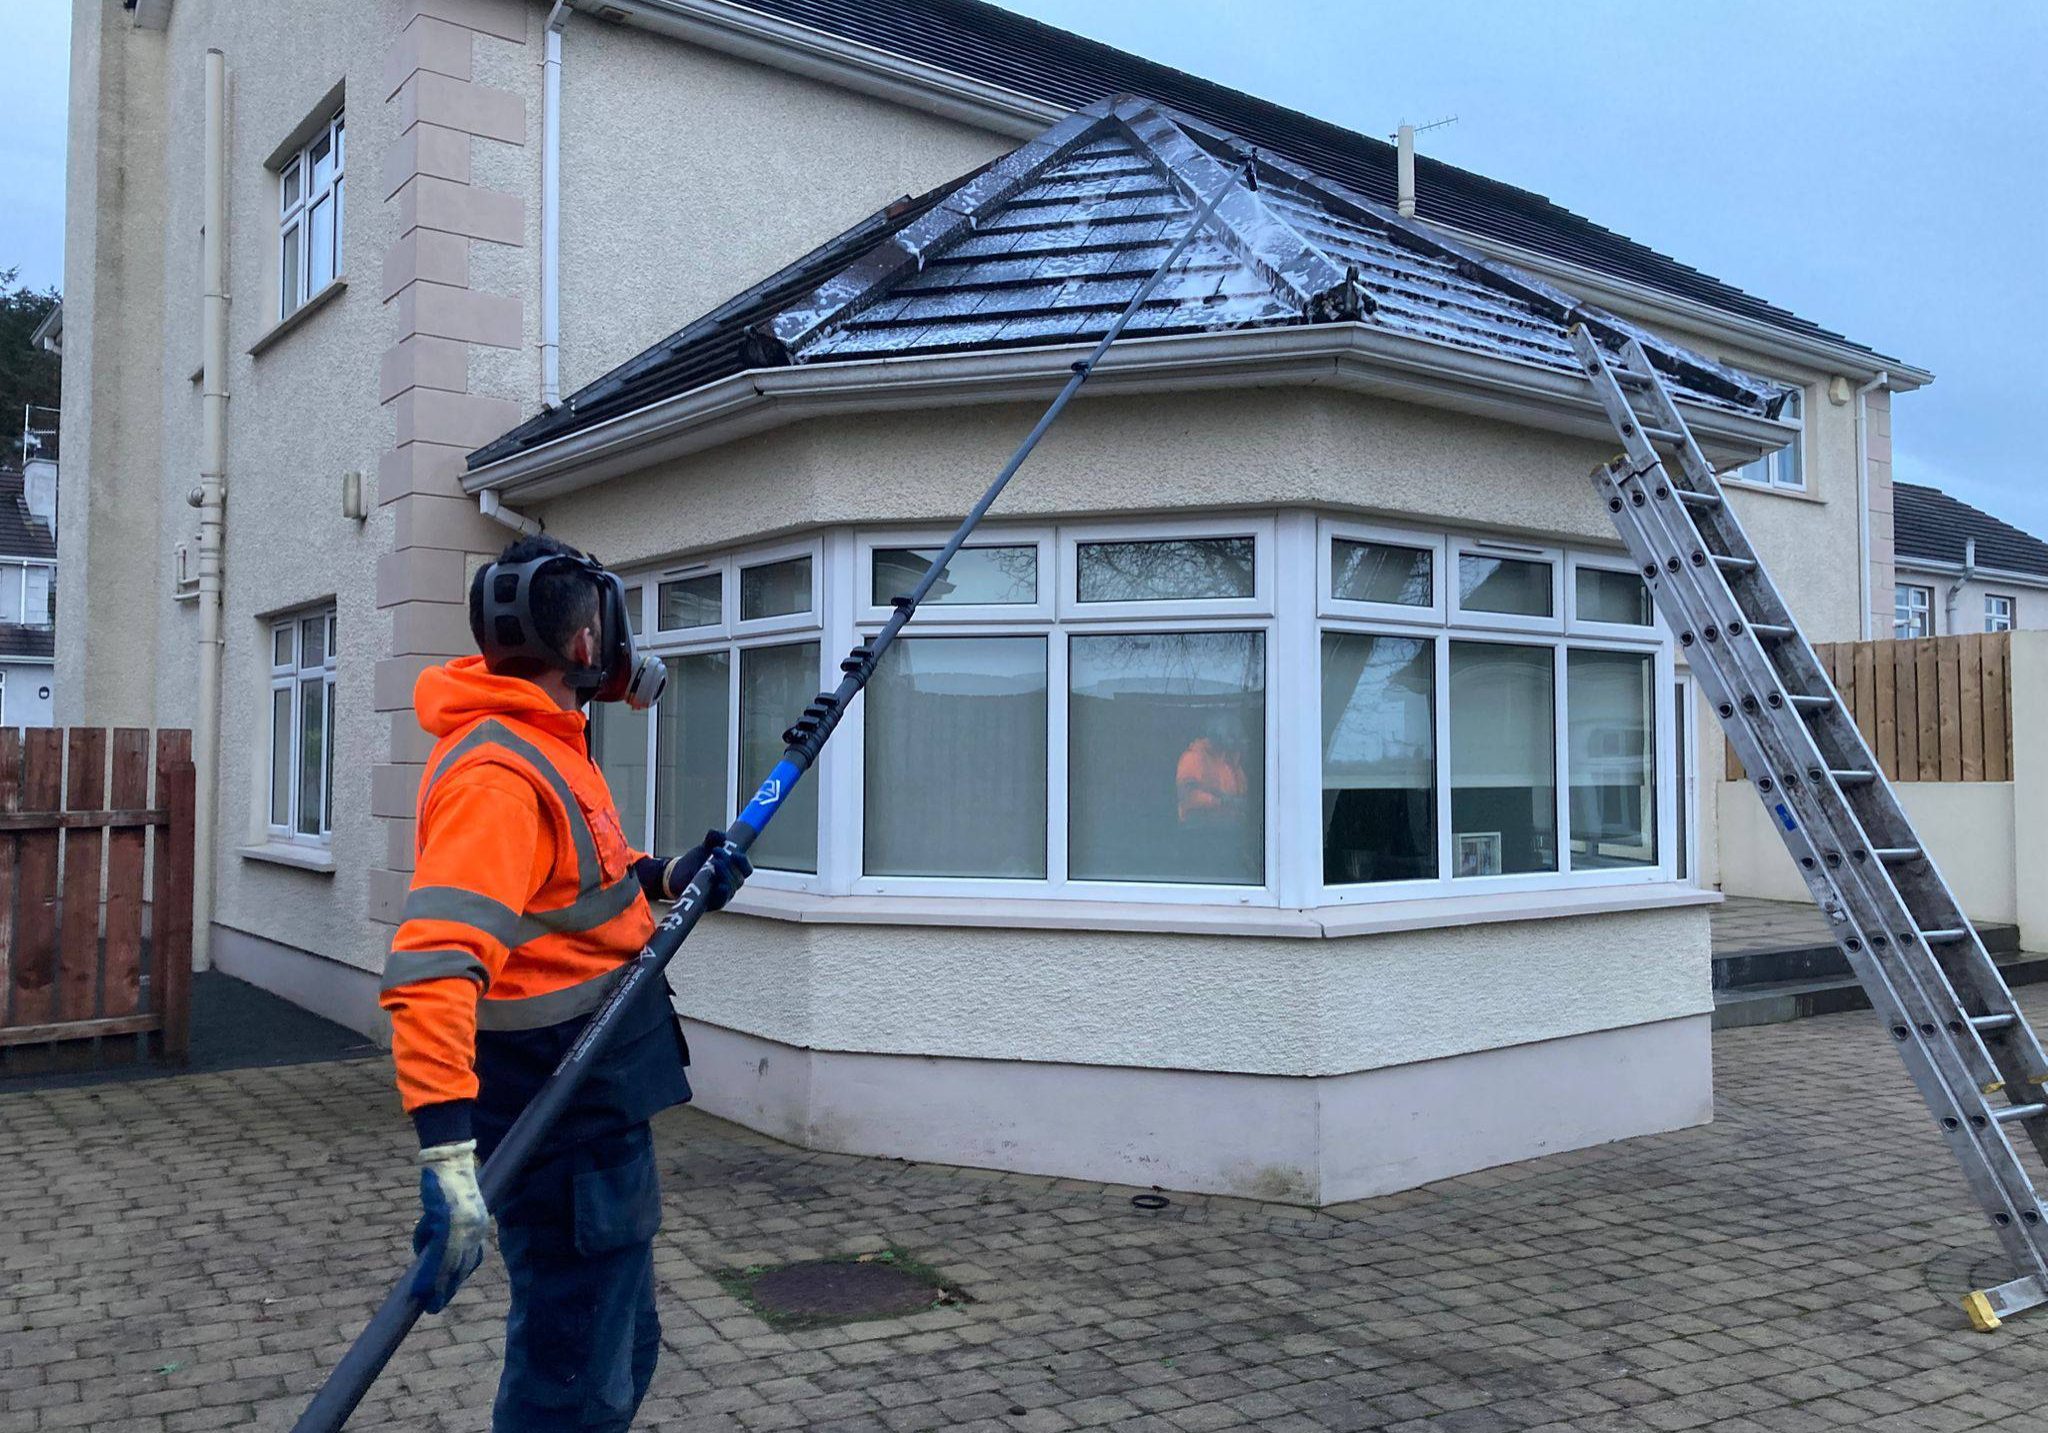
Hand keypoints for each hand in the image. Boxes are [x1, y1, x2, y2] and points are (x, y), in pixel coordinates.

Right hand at [411, 1140, 490, 1312]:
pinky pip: (438, 1256)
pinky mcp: (448, 1223)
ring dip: (436, 1287)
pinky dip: (429, 1275)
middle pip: (461, 1267)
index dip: (456, 1280)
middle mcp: (475, 1230)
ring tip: (427, 1302)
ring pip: (449, 1266)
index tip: (444, 1295)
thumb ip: (440, 1232)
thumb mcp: (446, 1211)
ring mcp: (463, 1227)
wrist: (448, 1162)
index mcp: (478, 1227)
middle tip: (434, 1308)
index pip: (470, 1260)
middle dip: (447, 1289)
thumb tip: (425, 1253)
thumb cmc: (446, 1184)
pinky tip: (421, 1289)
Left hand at [670, 830, 752, 910]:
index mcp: (733, 872)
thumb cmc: (693, 863)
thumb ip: (712, 839)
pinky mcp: (713, 904)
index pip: (746, 869)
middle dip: (729, 863)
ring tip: (713, 862)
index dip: (743, 861)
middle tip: (716, 851)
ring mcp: (723, 896)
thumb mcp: (703, 849)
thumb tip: (720, 834)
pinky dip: (723, 892)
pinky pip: (722, 900)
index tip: (734, 852)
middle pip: (739, 877)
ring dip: (725, 873)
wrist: (676, 876)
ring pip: (731, 887)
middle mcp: (731, 885)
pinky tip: (719, 884)